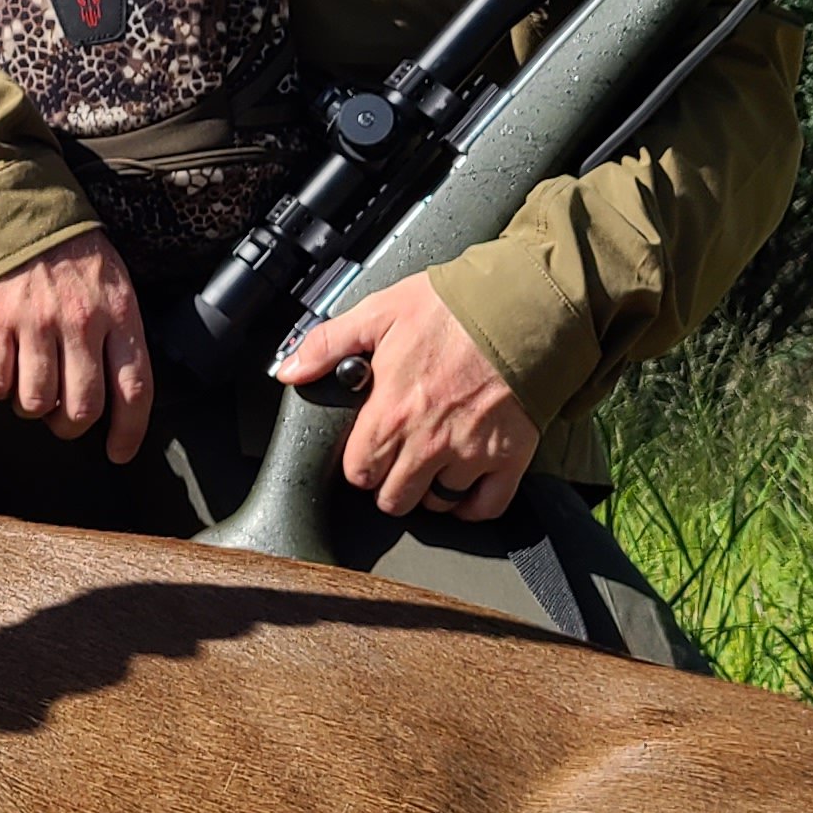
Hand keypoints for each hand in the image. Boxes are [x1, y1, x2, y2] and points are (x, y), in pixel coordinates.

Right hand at [0, 230, 154, 464]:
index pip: (134, 390)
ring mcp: (34, 322)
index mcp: (119, 313)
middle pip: (81, 409)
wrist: (18, 208)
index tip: (118, 453)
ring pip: (35, 403)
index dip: (128, 432)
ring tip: (32, 386)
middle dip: (70, 426)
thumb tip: (118, 398)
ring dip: (32, 407)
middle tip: (62, 417)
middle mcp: (79, 321)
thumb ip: (119, 336)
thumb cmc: (72, 256)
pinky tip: (3, 367)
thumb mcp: (115, 286)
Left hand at [270, 275, 540, 519]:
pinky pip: (485, 506)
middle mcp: (428, 442)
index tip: (368, 449)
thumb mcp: (380, 312)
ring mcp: (471, 454)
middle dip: (390, 483)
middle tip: (398, 459)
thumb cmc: (453, 307)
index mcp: (391, 412)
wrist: (523, 306)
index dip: (360, 463)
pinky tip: (464, 486)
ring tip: (430, 463)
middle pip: (394, 499)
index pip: (359, 472)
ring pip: (436, 503)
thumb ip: (328, 344)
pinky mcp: (509, 458)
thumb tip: (289, 370)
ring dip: (430, 490)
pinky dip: (471, 504)